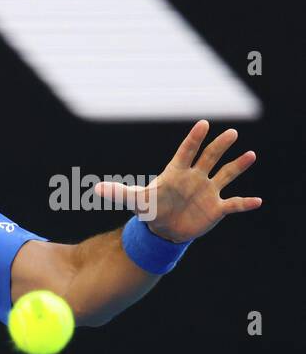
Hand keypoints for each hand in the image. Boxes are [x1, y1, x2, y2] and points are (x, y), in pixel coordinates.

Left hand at [93, 119, 261, 242]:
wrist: (163, 229)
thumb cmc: (150, 209)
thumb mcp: (135, 201)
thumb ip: (119, 193)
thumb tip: (96, 189)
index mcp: (176, 172)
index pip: (186, 151)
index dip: (194, 139)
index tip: (203, 124)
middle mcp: (196, 177)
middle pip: (210, 157)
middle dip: (220, 146)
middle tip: (231, 132)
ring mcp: (208, 191)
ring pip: (226, 174)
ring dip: (238, 166)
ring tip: (250, 155)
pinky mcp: (217, 207)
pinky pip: (234, 203)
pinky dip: (245, 203)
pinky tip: (257, 202)